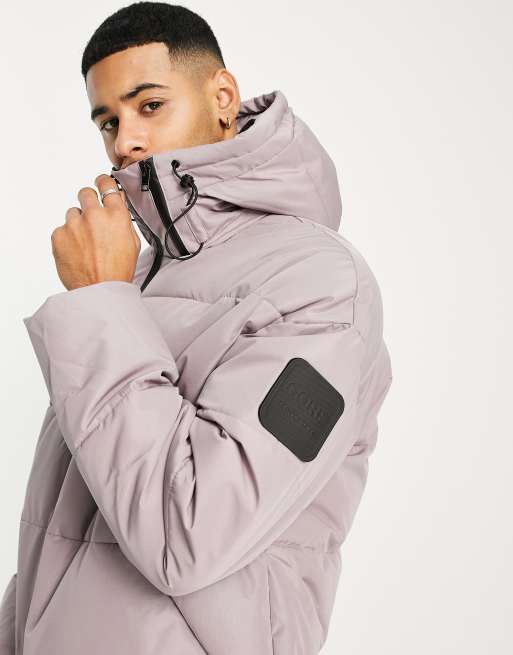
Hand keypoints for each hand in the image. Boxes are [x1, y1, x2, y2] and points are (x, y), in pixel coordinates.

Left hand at [51, 174, 140, 290]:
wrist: (99, 291)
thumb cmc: (118, 271)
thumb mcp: (132, 242)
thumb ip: (123, 220)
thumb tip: (117, 205)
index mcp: (116, 215)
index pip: (107, 184)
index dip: (103, 182)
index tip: (101, 183)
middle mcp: (94, 215)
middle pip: (85, 193)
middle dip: (88, 202)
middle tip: (91, 217)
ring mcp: (74, 224)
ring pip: (72, 213)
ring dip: (77, 223)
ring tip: (85, 243)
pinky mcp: (58, 235)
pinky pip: (61, 229)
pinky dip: (67, 238)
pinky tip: (76, 252)